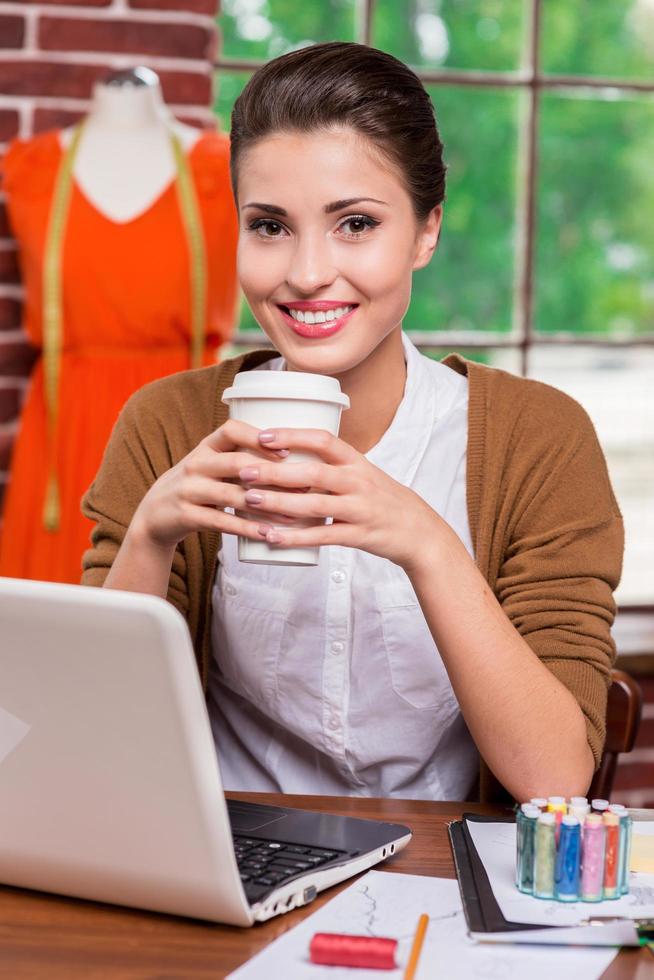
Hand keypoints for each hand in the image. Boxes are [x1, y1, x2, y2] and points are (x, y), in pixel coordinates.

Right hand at [132, 419, 292, 550]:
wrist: (154, 515)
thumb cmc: (196, 488)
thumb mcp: (210, 466)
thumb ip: (240, 459)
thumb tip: (293, 460)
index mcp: (205, 447)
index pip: (231, 430)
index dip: (258, 437)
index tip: (287, 451)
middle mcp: (195, 464)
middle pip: (236, 463)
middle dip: (271, 473)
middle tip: (303, 485)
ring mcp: (188, 489)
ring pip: (232, 495)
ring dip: (266, 505)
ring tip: (294, 514)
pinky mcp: (186, 515)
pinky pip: (222, 522)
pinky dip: (248, 529)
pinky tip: (269, 534)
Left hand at [238, 428, 444, 571]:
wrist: (419, 532)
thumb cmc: (382, 499)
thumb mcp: (363, 473)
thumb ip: (331, 465)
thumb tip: (287, 455)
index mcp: (357, 462)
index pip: (323, 440)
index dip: (292, 436)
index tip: (263, 435)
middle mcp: (358, 482)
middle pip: (312, 472)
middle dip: (275, 471)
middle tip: (244, 470)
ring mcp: (359, 510)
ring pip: (314, 505)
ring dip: (279, 502)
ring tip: (249, 499)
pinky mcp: (359, 536)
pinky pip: (322, 537)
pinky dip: (295, 537)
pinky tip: (272, 537)